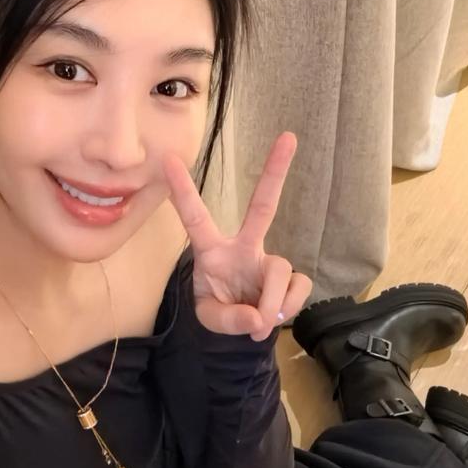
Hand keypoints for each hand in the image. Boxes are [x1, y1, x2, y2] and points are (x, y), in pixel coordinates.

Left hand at [162, 131, 312, 340]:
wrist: (244, 330)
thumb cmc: (221, 311)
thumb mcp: (210, 319)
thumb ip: (229, 319)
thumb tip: (258, 317)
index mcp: (212, 252)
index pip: (195, 218)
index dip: (183, 191)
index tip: (169, 159)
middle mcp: (243, 248)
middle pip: (263, 206)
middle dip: (275, 172)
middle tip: (289, 137)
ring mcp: (269, 260)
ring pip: (279, 270)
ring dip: (273, 302)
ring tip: (261, 323)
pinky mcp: (291, 277)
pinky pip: (298, 287)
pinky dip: (288, 307)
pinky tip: (276, 317)